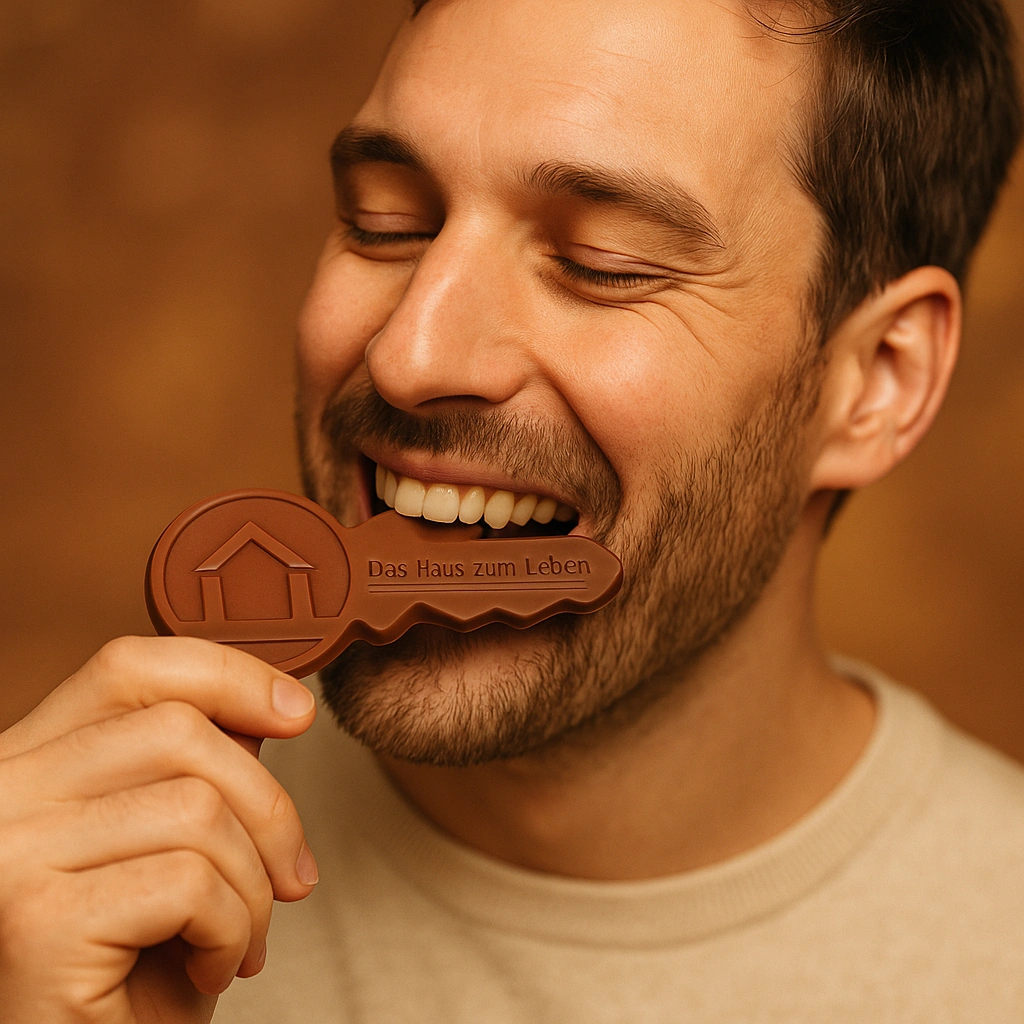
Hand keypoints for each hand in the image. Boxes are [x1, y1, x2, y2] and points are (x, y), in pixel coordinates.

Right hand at [0, 636, 318, 1023]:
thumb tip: (267, 708)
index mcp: (30, 763)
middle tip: (291, 878)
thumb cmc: (132, 972)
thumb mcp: (172, 850)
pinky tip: (212, 967)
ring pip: (196, 809)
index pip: (129, 668)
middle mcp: (3, 794)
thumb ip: (199, 774)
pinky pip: (188, 883)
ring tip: (241, 938)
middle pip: (180, 732)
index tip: (295, 711)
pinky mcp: (35, 922)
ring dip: (254, 887)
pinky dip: (230, 931)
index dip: (226, 674)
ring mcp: (9, 853)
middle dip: (267, 809)